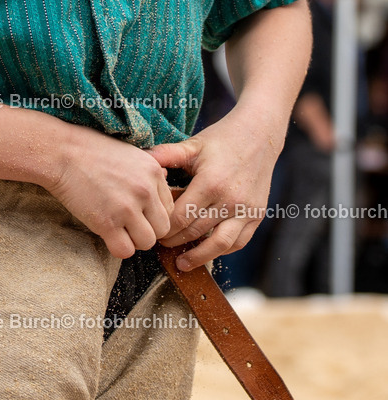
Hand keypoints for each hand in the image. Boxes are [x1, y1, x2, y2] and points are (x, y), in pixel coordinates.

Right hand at [45, 127, 173, 257]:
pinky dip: (117, 247)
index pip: (169, 207)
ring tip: (117, 228)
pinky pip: (124, 251)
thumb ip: (149, 172)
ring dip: (133, 240)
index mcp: (154, 172)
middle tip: (128, 223)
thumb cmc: (92, 150)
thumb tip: (167, 180)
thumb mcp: (130, 153)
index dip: (153, 213)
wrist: (62, 152)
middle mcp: (146, 190)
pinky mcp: (107, 223)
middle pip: (163, 228)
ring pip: (147, 242)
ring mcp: (127, 208)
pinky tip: (106, 234)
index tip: (138, 211)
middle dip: (147, 229)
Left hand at [149, 106, 280, 269]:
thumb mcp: (193, 145)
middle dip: (175, 241)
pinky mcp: (257, 215)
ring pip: (219, 244)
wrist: (259, 136)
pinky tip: (207, 252)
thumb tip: (141, 158)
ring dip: (199, 256)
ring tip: (182, 263)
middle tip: (161, 245)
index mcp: (210, 183)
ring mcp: (246, 210)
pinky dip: (222, 250)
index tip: (154, 229)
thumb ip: (166, 154)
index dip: (165, 227)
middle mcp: (230, 200)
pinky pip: (238, 242)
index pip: (181, 216)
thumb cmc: (222, 140)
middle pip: (196, 231)